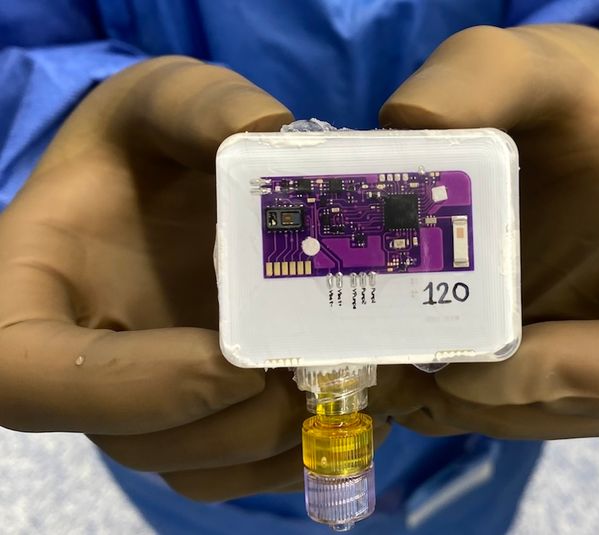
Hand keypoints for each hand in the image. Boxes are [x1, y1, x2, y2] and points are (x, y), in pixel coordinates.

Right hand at [0, 56, 315, 498]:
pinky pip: (234, 470)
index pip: (34, 378)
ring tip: (353, 390)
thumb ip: (195, 105)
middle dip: (239, 420)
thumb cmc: (142, 147)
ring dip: (278, 442)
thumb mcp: (158, 101)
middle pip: (137, 442)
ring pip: (195, 466)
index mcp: (28, 298)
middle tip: (321, 371)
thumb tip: (272, 136)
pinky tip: (353, 409)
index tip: (231, 359)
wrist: (162, 188)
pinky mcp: (192, 418)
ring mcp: (139, 403)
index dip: (136, 389)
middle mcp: (78, 370)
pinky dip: (295, 452)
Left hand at [378, 25, 598, 438]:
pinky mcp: (588, 343)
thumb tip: (406, 128)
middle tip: (421, 380)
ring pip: (582, 408)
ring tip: (400, 384)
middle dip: (520, 400)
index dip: (597, 371)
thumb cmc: (559, 90)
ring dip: (490, 412)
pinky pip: (549, 399)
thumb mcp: (517, 63)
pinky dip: (477, 404)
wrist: (565, 118)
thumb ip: (471, 79)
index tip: (483, 367)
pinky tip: (409, 381)